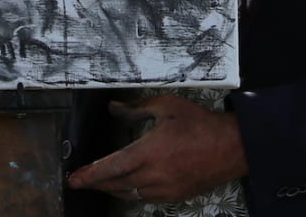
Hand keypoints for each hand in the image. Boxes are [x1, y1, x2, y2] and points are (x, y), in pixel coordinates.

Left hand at [66, 96, 246, 204]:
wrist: (232, 147)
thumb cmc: (199, 124)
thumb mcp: (166, 107)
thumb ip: (136, 108)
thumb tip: (114, 108)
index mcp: (148, 153)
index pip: (110, 168)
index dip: (89, 175)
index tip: (74, 179)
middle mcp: (153, 176)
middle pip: (116, 184)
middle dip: (96, 183)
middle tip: (81, 180)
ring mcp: (164, 190)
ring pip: (129, 194)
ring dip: (113, 188)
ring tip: (102, 181)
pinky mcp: (174, 197)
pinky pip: (145, 198)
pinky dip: (132, 192)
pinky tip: (129, 184)